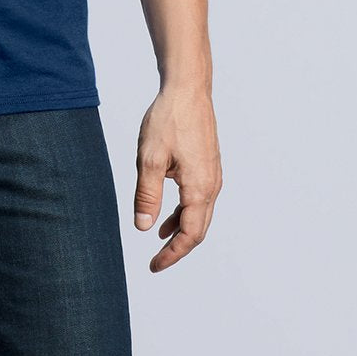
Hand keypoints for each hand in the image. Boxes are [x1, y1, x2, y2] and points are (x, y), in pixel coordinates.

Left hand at [133, 84, 221, 271]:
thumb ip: (147, 195)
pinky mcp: (208, 165)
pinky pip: (199, 198)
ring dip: (181, 229)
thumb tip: (143, 228)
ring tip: (159, 238)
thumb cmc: (169, 119)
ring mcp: (213, 175)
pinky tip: (167, 212)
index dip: (172, 255)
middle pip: (198, 229)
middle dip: (178, 248)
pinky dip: (184, 211)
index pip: (189, 235)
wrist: (188, 89)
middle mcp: (212, 185)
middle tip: (156, 261)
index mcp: (199, 188)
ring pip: (199, 214)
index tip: (154, 266)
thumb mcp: (149, 159)